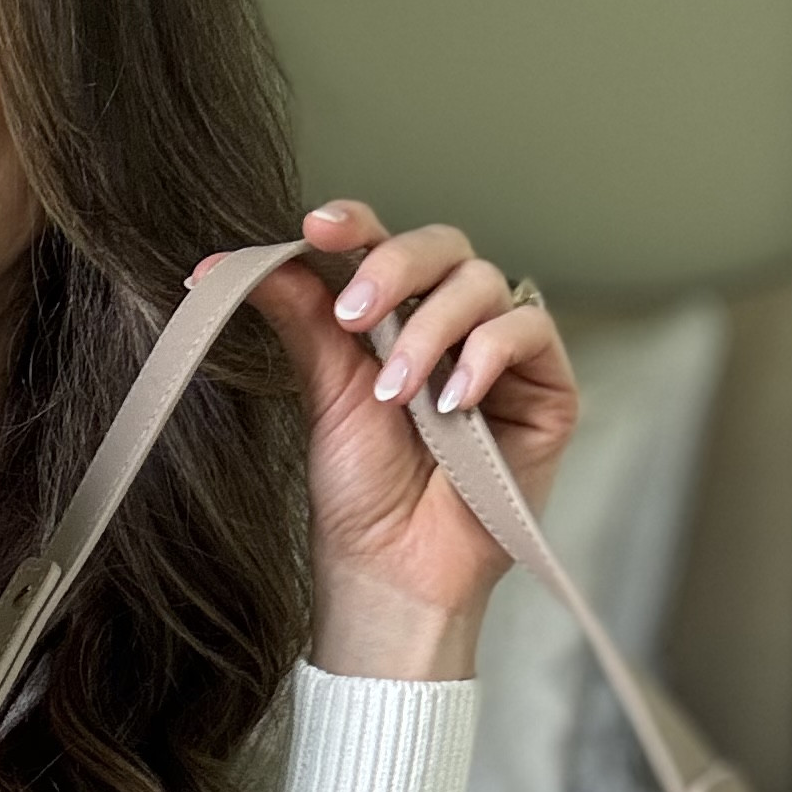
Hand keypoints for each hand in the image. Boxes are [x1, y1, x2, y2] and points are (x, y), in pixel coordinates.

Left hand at [221, 199, 580, 679]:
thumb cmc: (361, 492)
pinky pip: (529, 330)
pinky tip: (454, 400)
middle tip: (355, 312)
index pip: (383, 244)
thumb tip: (244, 263)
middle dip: (394, 268)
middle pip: (441, 246)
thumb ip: (303, 319)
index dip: (356, 223)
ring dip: (432, 330)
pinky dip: (487, 354)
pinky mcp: (547, 386)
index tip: (317, 226)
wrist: (394, 568)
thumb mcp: (325, 393)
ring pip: (482, 282)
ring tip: (397, 393)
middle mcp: (452, 323)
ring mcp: (502, 352)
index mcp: (396, 316)